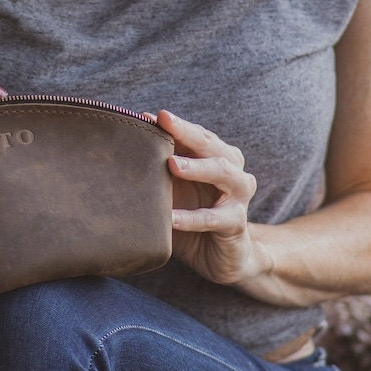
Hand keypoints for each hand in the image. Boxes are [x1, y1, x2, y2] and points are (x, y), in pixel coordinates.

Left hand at [154, 110, 266, 285]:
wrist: (222, 256)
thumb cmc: (193, 214)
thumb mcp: (174, 188)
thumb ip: (160, 164)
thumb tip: (132, 133)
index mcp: (218, 157)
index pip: (198, 135)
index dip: (178, 124)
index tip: (154, 115)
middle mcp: (232, 171)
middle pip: (212, 147)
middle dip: (188, 133)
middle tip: (164, 123)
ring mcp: (238, 197)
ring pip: (222, 174)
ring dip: (196, 168)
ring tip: (171, 165)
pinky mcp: (236, 224)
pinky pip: (214, 219)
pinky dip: (191, 218)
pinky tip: (170, 219)